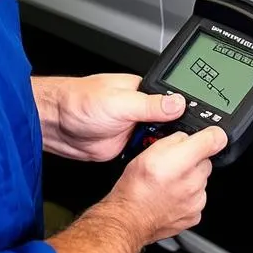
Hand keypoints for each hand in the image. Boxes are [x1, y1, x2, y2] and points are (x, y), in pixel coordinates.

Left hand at [36, 74, 188, 162]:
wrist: (54, 125)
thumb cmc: (78, 102)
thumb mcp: (119, 102)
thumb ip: (150, 104)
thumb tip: (178, 102)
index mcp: (144, 91)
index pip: (174, 101)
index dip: (186, 113)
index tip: (197, 127)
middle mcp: (141, 109)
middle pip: (171, 123)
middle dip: (176, 134)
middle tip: (183, 144)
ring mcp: (134, 128)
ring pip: (160, 141)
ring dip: (162, 147)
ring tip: (171, 153)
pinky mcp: (126, 146)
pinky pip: (146, 154)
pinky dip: (150, 159)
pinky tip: (155, 161)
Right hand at [105, 126, 228, 244]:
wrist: (128, 218)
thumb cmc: (134, 188)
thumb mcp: (148, 151)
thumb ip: (174, 140)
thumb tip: (186, 138)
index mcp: (181, 161)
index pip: (214, 140)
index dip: (213, 135)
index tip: (211, 136)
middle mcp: (192, 181)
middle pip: (206, 162)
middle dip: (193, 161)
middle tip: (174, 166)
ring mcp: (196, 200)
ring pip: (201, 181)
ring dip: (190, 180)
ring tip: (169, 184)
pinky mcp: (195, 214)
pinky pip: (198, 198)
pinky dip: (188, 197)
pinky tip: (171, 197)